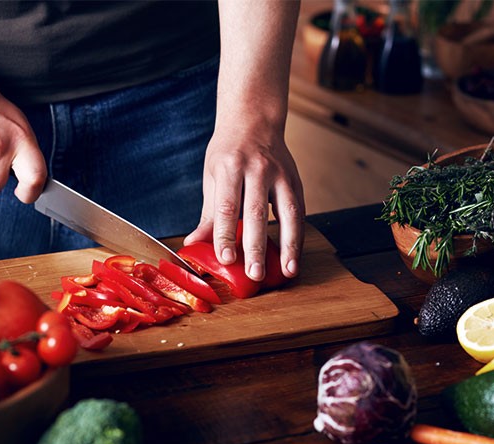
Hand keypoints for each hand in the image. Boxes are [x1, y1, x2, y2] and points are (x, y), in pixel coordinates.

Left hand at [184, 120, 304, 282]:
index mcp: (229, 167)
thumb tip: (193, 244)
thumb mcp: (213, 177)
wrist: (254, 120)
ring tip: (288, 270)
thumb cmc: (228, 152)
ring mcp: (279, 173)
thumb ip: (209, 214)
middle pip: (256, 213)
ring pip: (288, 212)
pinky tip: (295, 255)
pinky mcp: (295, 179)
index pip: (226, 207)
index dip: (225, 235)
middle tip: (254, 273)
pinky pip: (299, 211)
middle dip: (256, 246)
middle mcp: (256, 169)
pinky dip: (298, 235)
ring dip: (289, 245)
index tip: (225, 259)